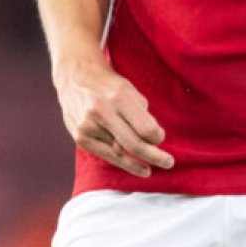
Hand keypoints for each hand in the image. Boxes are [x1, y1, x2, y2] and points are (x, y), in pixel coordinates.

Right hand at [53, 57, 174, 177]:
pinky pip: (107, 155)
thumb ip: (142, 115)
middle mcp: (103, 112)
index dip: (157, 137)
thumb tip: (153, 141)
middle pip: (134, 144)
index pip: (145, 128)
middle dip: (154, 156)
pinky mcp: (80, 138)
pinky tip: (139, 169)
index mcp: (120, 97)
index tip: (160, 138)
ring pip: (120, 151)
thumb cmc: (110, 86)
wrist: (76, 78)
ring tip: (151, 168)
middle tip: (169, 163)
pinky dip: (124, 162)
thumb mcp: (130, 91)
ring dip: (138, 159)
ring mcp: (89, 127)